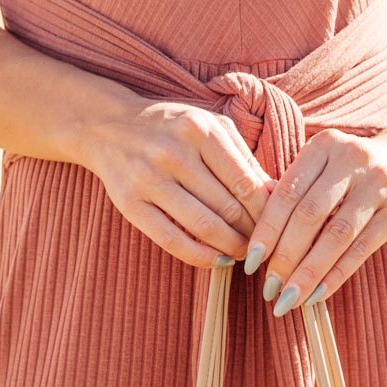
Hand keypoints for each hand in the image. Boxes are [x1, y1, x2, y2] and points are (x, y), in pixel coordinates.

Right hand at [82, 91, 276, 268]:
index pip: (245, 182)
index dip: (266, 212)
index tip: (276, 226)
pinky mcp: (131, 204)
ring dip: (231, 247)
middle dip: (251, 233)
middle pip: (227, 207)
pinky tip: (218, 261)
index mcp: (199, 129)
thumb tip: (277, 197)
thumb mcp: (209, 128)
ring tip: (243, 254)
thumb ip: (242, 159)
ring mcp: (149, 179)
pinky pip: (172, 240)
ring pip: (203, 226)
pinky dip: (201, 257)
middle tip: (262, 245)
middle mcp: (173, 152)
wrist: (109, 126)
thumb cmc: (171, 129)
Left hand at [241, 123, 386, 312]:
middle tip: (268, 289)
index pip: (287, 194)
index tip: (250, 264)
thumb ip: (294, 191)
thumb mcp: (324, 166)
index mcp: (324, 146)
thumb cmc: (353, 171)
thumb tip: (255, 238)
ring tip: (288, 300)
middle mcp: (351, 160)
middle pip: (309, 216)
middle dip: (285, 257)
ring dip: (308, 273)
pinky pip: (361, 250)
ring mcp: (377, 186)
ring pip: (336, 237)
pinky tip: (317, 296)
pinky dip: (336, 275)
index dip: (266, 231)